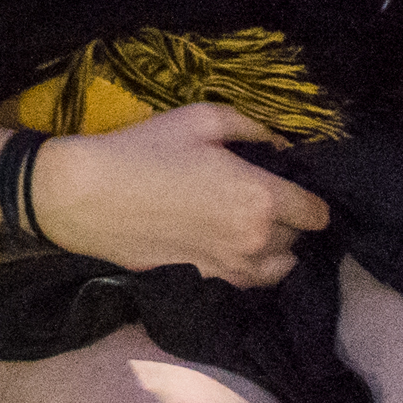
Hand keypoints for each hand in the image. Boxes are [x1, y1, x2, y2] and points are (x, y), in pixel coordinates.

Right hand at [34, 101, 330, 284]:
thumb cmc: (143, 150)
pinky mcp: (207, 283)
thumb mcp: (200, 119)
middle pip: (299, 239)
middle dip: (289, 221)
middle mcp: (255, 239)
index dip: (310, 198)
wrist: (85, 195)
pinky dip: (250, 268)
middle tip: (264, 201)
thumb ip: (253, 127)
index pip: (317, 212)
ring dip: (275, 249)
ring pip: (280, 268)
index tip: (292, 187)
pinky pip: (249, 283)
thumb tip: (283, 145)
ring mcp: (231, 268)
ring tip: (251, 230)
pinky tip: (230, 248)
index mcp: (261, 196)